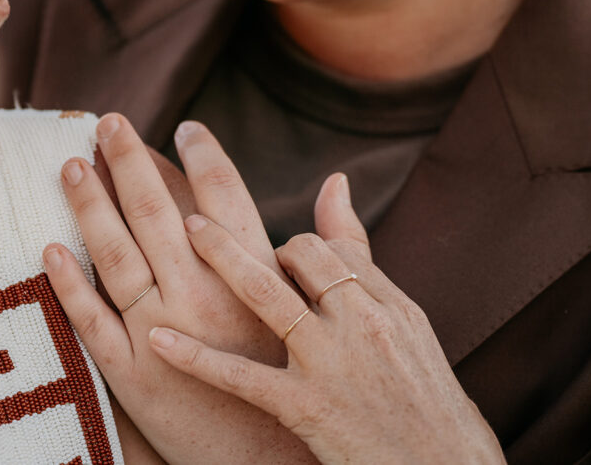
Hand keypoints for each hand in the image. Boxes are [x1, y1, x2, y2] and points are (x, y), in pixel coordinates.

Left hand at [43, 115, 314, 463]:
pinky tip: (50, 249)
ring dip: (91, 206)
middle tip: (108, 122)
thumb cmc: (314, 379)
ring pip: (117, 255)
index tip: (185, 127)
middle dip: (130, 161)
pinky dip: (68, 282)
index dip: (201, 154)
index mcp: (256, 276)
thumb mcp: (329, 308)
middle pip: (158, 212)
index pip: (223, 193)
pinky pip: (92, 320)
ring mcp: (167, 332)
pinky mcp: (134, 375)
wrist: (279, 462)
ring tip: (72, 166)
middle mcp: (207, 295)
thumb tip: (336, 180)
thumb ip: (337, 241)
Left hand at [147, 174, 505, 464]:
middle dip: (259, 243)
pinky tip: (160, 338)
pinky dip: (197, 357)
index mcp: (389, 304)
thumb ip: (365, 261)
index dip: (296, 248)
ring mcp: (333, 363)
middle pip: (300, 253)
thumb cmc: (430, 406)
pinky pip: (242, 375)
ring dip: (221, 255)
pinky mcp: (307, 408)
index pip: (331, 247)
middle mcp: (363, 322)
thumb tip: (336, 182)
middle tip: (217, 240)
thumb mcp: (410, 329)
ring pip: (266, 292)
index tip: (274, 261)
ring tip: (189, 229)